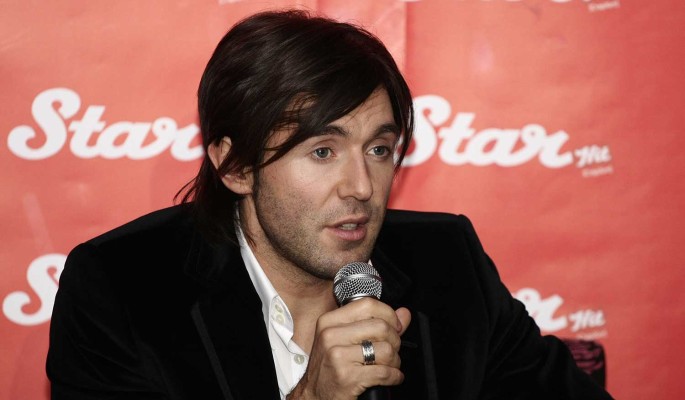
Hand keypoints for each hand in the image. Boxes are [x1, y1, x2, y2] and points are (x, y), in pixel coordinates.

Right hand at [287, 298, 410, 399]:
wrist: (313, 396)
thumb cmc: (330, 367)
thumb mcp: (345, 340)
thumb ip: (375, 323)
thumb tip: (403, 313)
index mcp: (329, 321)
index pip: (368, 305)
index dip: (389, 315)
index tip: (395, 326)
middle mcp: (330, 335)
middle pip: (381, 327)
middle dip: (395, 341)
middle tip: (391, 351)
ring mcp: (337, 356)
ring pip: (386, 350)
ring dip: (395, 361)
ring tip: (389, 366)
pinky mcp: (347, 377)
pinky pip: (385, 372)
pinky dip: (394, 376)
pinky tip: (390, 377)